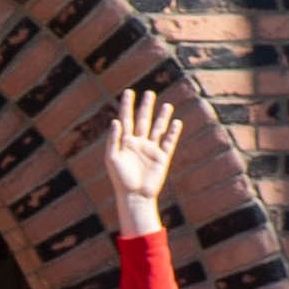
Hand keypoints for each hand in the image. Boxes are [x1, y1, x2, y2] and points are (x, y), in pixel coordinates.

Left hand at [99, 86, 182, 234]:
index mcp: (125, 142)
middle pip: (143, 120)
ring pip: (158, 129)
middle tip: (149, 93)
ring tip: (166, 105)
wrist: (135, 196)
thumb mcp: (112, 158)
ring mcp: (151, 150)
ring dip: (162, 117)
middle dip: (146, 107)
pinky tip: (176, 122)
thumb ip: (113, 140)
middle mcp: (138, 143)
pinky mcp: (162, 158)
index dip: (127, 106)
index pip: (126, 119)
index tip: (129, 92)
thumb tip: (115, 121)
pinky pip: (169, 142)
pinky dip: (173, 132)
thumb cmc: (120, 179)